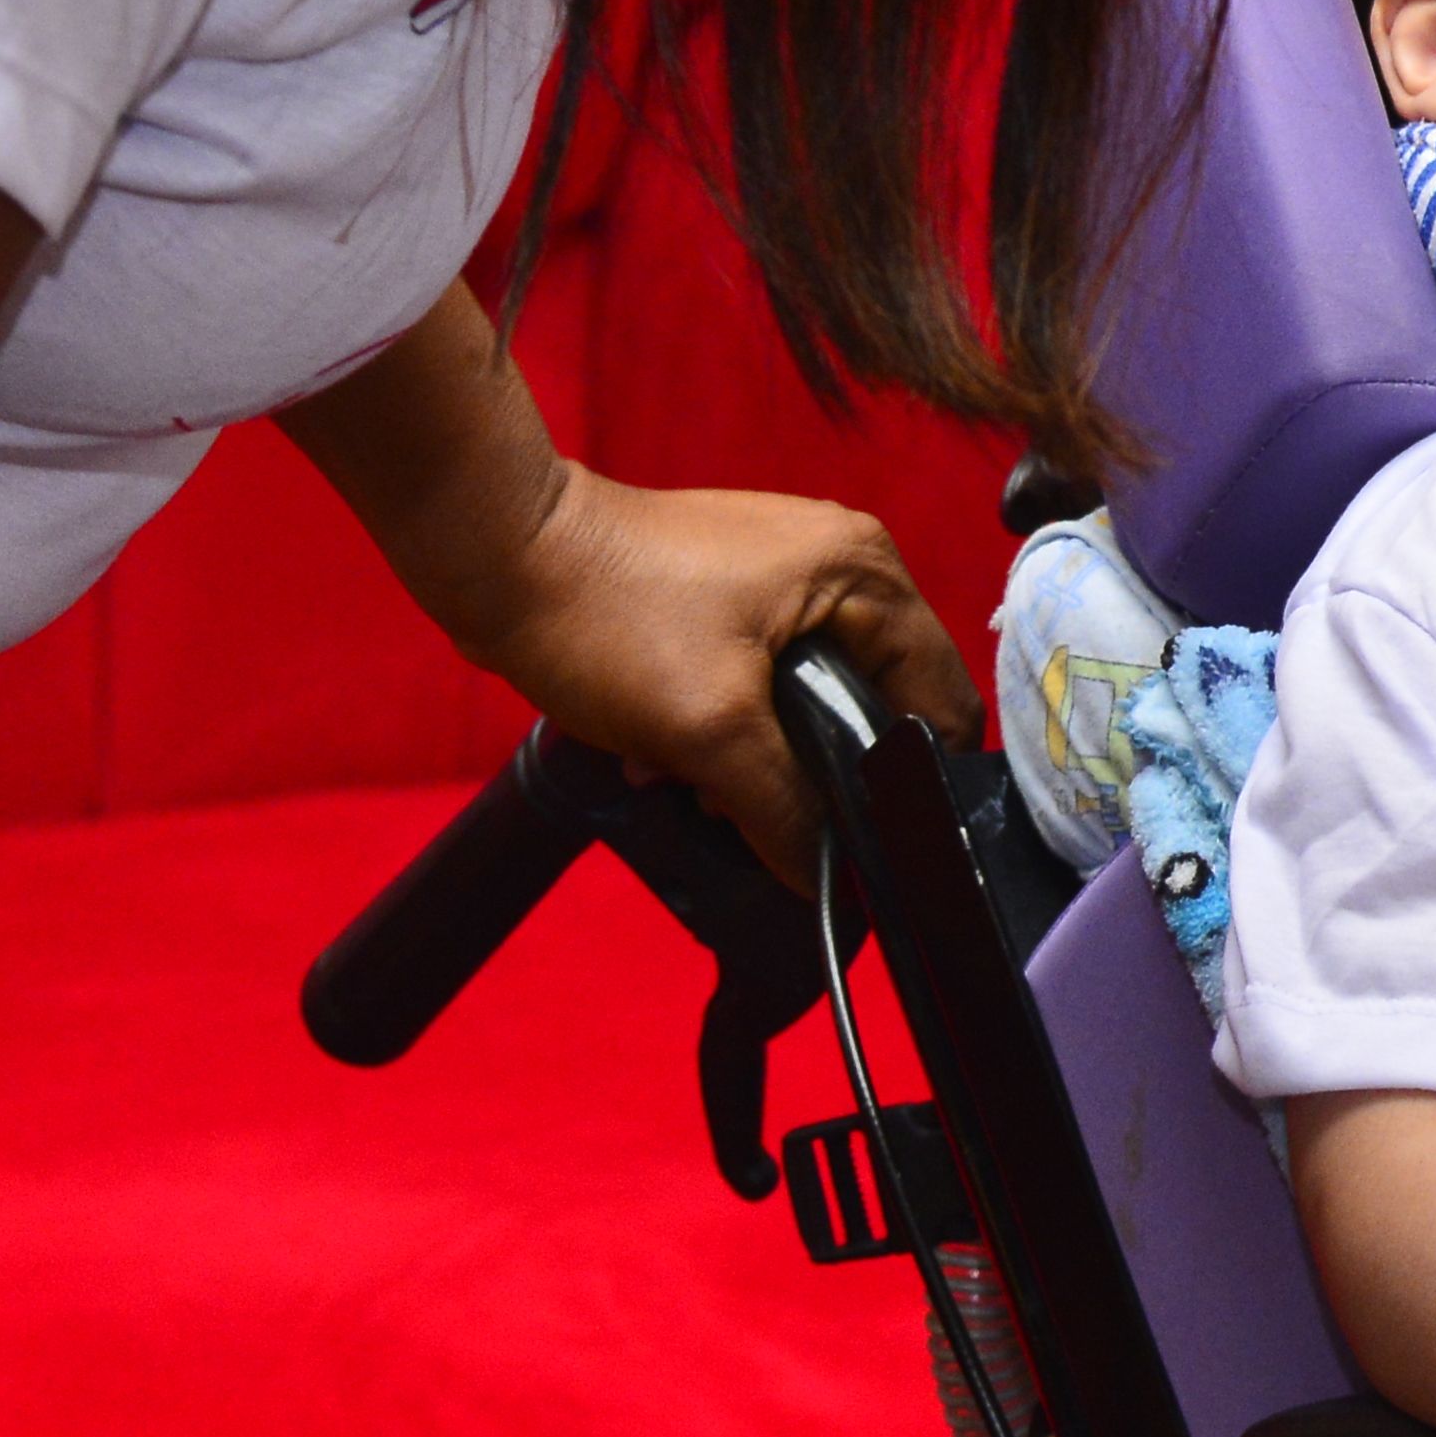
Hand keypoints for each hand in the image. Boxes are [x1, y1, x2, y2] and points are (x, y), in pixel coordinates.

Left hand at [451, 467, 977, 881]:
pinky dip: (720, 728)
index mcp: (866, 573)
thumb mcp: (711, 730)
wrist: (497, 555)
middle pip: (872, 706)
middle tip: (748, 807)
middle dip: (813, 771)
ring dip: (755, 758)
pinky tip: (662, 754)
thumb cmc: (609, 618)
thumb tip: (827, 881)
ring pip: (807, 704)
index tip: (862, 840)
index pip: (939, 696)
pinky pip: (758, 686)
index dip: (907, 778)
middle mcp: (842, 565)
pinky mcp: (729, 598)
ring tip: (690, 781)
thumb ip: (785, 811)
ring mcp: (783, 579)